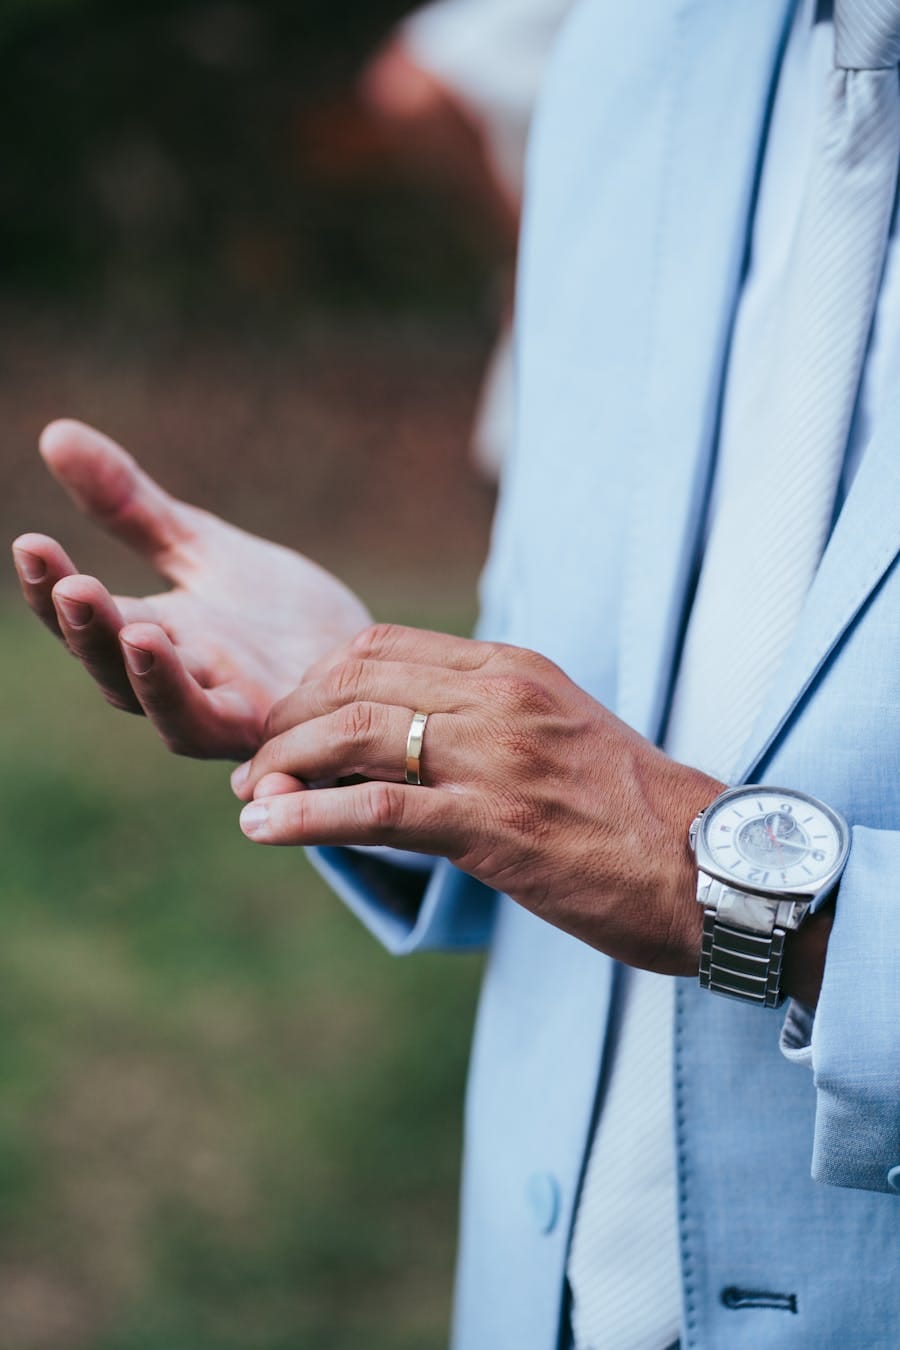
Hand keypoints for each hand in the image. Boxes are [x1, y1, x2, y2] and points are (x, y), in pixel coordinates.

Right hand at [12, 420, 371, 759]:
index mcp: (155, 637)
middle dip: (93, 634)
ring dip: (155, 681)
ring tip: (140, 631)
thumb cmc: (276, 615)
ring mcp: (236, 716)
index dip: (52, 591)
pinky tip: (237, 701)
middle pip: (118, 675)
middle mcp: (185, 686)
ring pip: (180, 717)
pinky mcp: (293, 735)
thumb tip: (54, 433)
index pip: (87, 621)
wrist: (364, 662)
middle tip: (73, 588)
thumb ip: (131, 507)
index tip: (30, 545)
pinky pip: (263, 742)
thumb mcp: (202, 548)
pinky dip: (237, 726)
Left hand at [230, 624, 722, 973]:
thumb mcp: (559, 737)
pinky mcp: (496, 825)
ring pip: (355, 734)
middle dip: (289, 719)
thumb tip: (412, 744)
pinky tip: (266, 828)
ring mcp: (498, 757)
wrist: (709, 867)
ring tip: (253, 797)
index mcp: (514, 669)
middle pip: (355, 681)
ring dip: (285, 764)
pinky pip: (379, 810)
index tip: (291, 722)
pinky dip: (307, 817)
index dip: (316, 681)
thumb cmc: (634, 814)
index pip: (384, 647)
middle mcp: (501, 697)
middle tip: (259, 762)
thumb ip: (489, 723)